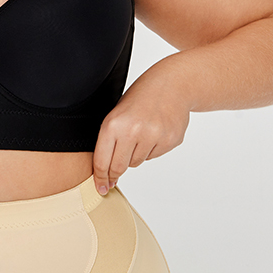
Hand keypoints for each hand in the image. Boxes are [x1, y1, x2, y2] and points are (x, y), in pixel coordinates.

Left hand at [93, 63, 189, 192]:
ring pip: (136, 162)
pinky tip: (154, 132)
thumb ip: (110, 140)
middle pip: (119, 167)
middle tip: (113, 178)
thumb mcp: (117, 114)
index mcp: (113, 124)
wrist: (172, 84)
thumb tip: (105, 171)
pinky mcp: (169, 140)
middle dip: (115, 173)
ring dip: (134, 155)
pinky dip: (151, 149)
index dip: (100, 178)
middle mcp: (132, 131)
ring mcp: (153, 136)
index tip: (100, 188)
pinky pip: (152, 156)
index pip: (102, 160)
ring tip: (139, 134)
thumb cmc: (140, 98)